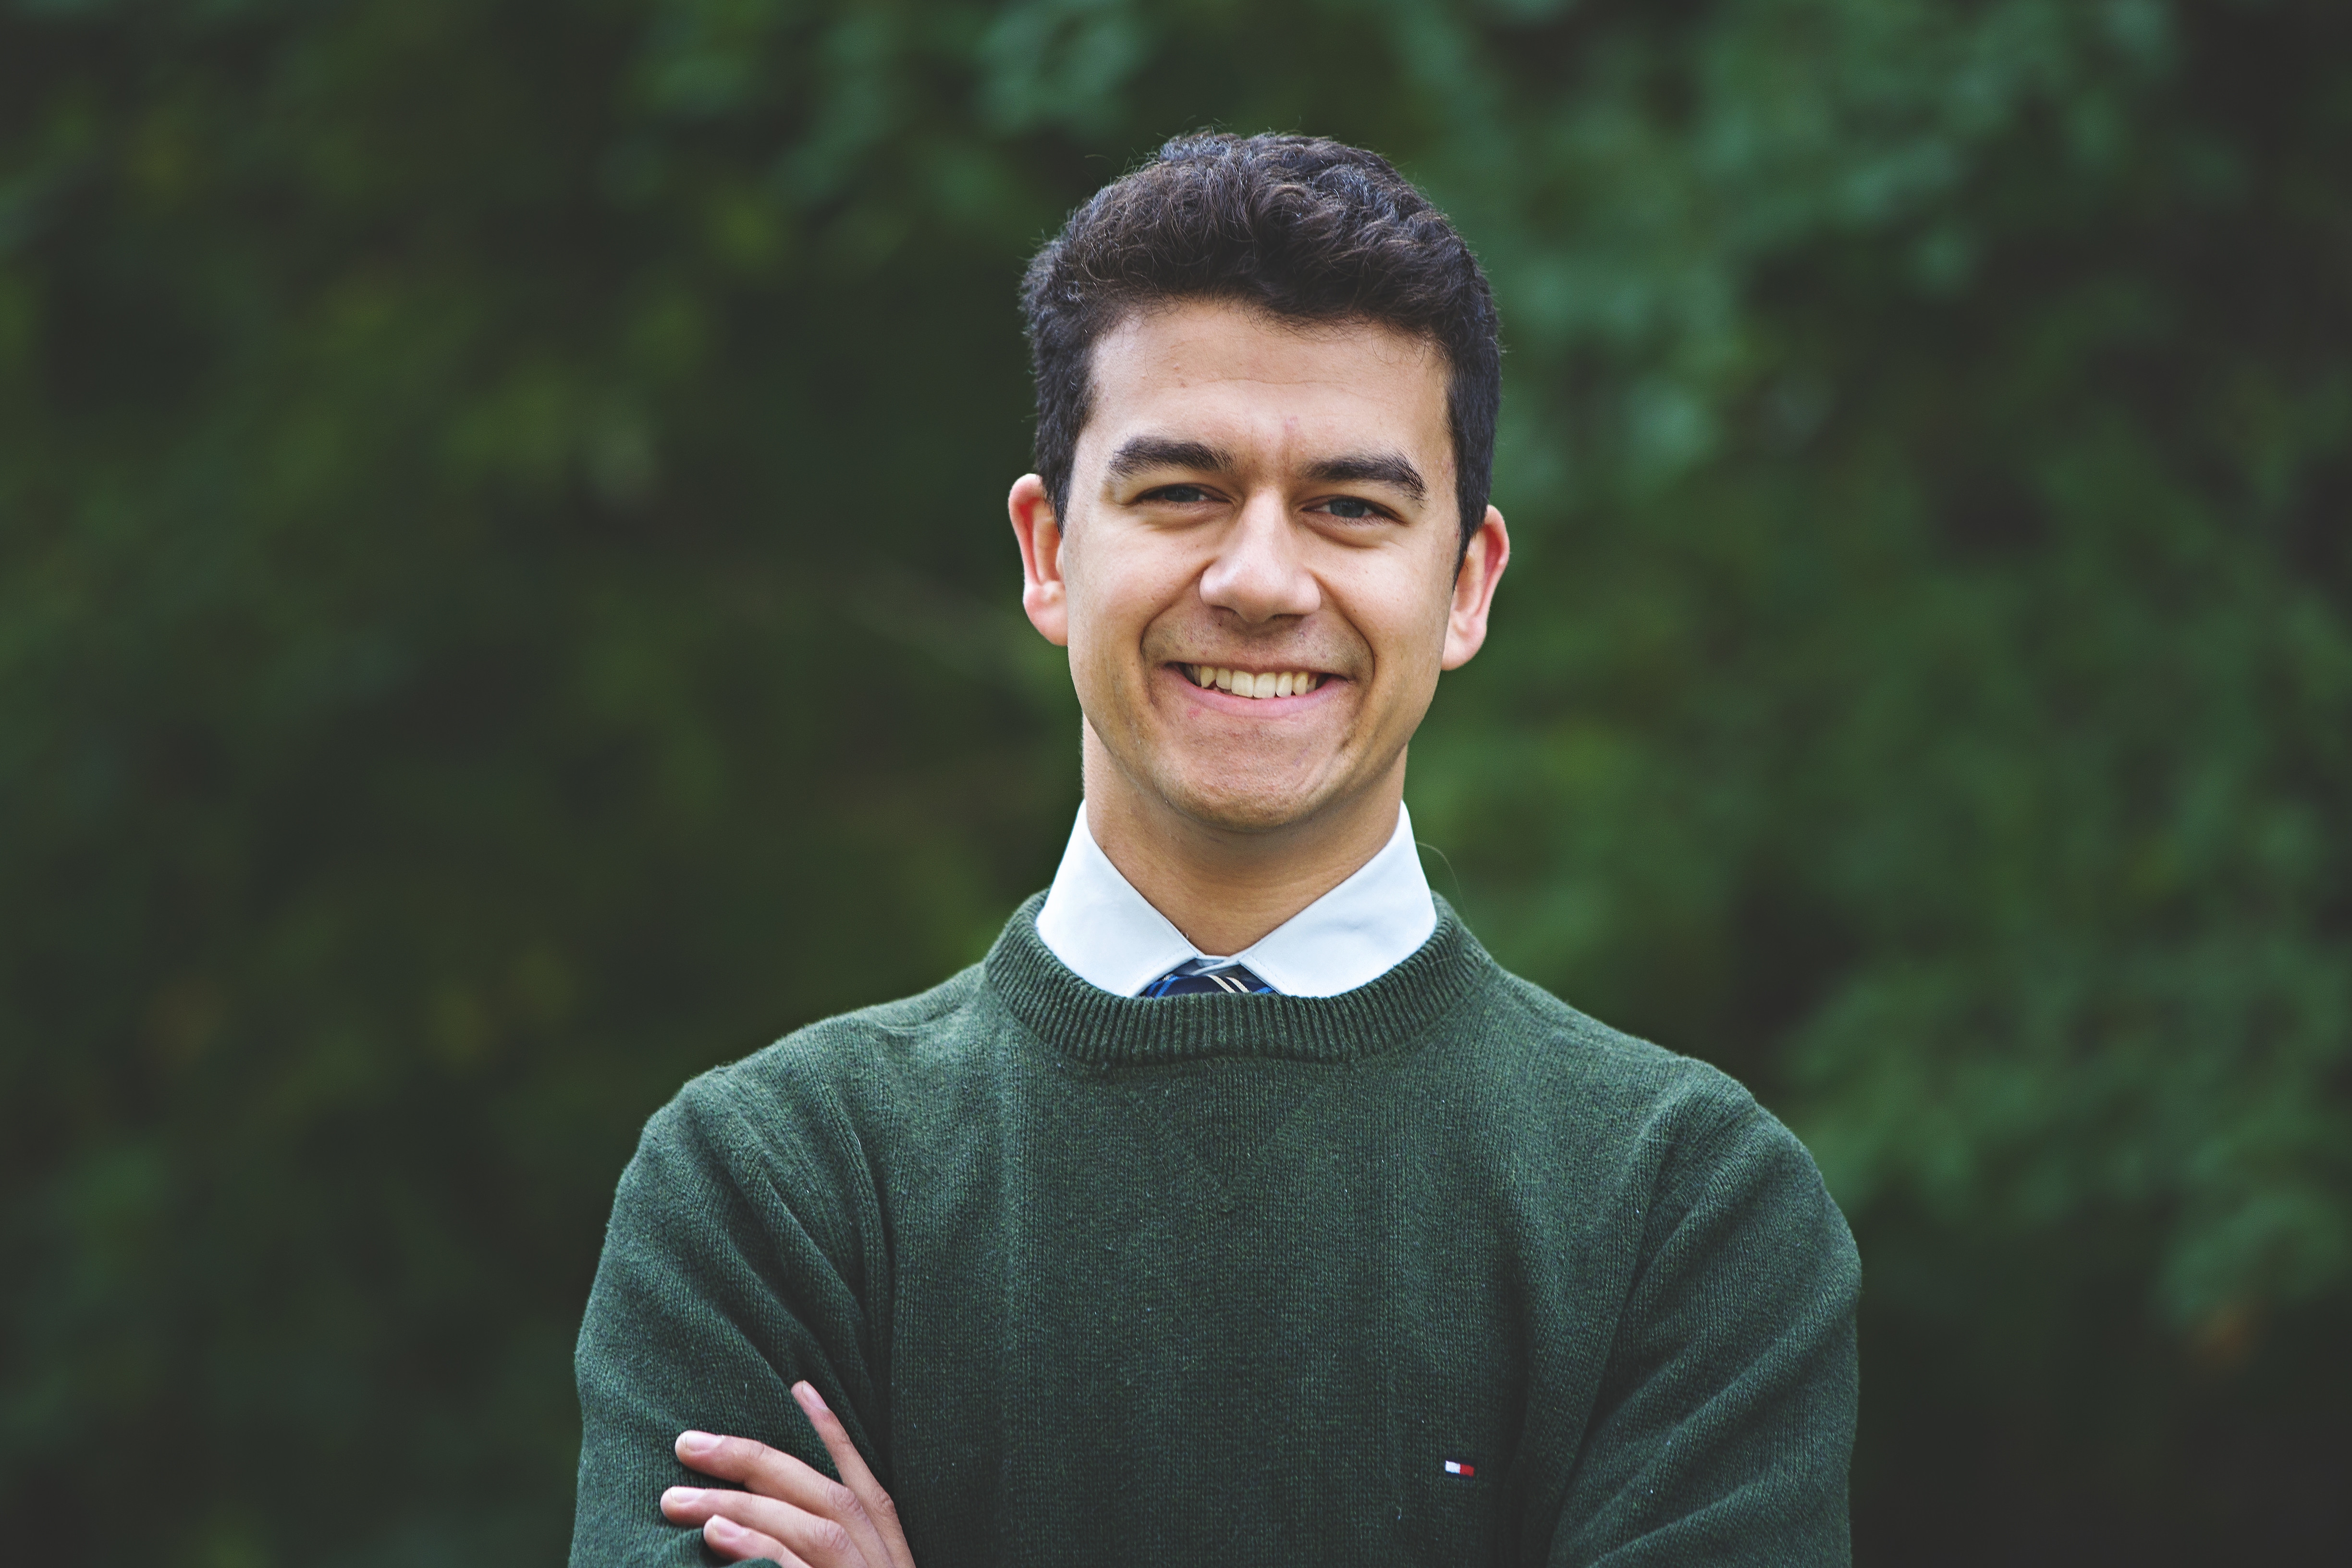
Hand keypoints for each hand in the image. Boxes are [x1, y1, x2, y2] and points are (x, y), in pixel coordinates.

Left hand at [661, 1381, 916, 1567]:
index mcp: (890, 1552)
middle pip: (822, 1495)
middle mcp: (882, 1561)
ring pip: (806, 1527)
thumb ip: (828, 1551)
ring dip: (740, 1504)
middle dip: (754, 1461)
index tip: (799, 1388)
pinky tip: (715, 1532)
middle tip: (688, 1443)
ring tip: (677, 1497)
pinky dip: (756, 1546)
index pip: (862, 1482)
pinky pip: (796, 1567)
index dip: (832, 1432)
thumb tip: (764, 1513)